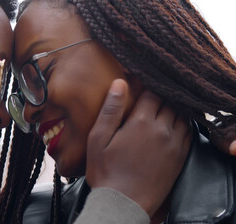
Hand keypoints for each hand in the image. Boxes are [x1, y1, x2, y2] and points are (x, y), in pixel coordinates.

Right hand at [85, 79, 191, 216]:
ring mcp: (174, 144)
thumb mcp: (98, 139)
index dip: (145, 86)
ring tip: (160, 111)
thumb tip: (120, 83)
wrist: (124, 203)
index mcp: (140, 123)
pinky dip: (182, 124)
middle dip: (159, 97)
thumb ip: (110, 110)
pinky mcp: (180, 157)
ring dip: (172, 109)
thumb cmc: (106, 172)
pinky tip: (171, 126)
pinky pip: (189, 132)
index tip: (139, 86)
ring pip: (181, 115)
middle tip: (148, 99)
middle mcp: (161, 130)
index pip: (151, 93)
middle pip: (168, 102)